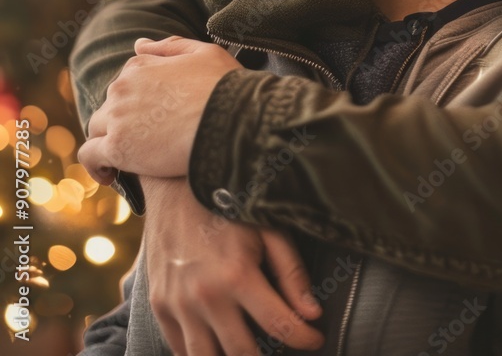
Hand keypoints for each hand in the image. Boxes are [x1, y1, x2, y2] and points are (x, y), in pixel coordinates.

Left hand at [78, 36, 242, 180]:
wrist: (230, 121)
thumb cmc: (223, 86)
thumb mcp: (204, 53)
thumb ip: (170, 46)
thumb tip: (139, 44)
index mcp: (141, 65)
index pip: (126, 83)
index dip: (137, 101)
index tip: (150, 117)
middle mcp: (122, 87)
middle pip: (110, 106)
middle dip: (123, 121)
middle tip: (146, 141)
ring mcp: (117, 117)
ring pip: (97, 129)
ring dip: (108, 141)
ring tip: (127, 160)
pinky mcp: (117, 147)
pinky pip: (90, 155)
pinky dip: (95, 165)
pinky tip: (109, 175)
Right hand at [142, 176, 323, 354]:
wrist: (174, 187)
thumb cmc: (229, 205)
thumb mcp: (268, 229)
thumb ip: (291, 273)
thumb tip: (312, 314)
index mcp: (237, 275)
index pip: (280, 326)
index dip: (304, 339)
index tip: (316, 339)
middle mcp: (205, 296)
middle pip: (243, 355)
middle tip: (283, 348)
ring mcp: (178, 304)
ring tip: (252, 351)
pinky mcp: (160, 306)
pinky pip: (181, 351)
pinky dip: (202, 355)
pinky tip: (221, 346)